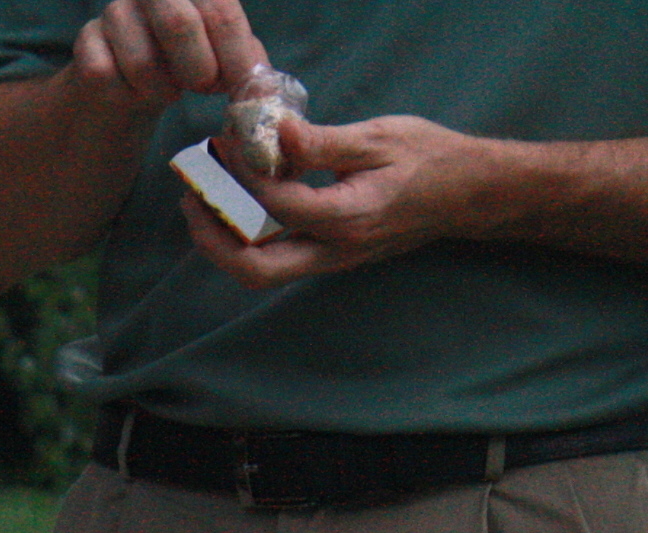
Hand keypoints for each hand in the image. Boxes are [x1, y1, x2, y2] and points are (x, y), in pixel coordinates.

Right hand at [69, 0, 266, 115]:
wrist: (126, 81)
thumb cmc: (181, 63)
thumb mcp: (221, 57)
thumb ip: (244, 63)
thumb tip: (265, 92)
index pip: (220, 11)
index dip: (233, 54)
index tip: (237, 87)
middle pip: (177, 25)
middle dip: (198, 69)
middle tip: (204, 88)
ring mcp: (115, 12)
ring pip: (140, 61)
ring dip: (160, 90)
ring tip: (167, 91)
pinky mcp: (85, 42)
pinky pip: (106, 77)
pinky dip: (126, 97)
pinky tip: (135, 94)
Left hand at [193, 115, 496, 285]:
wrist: (467, 195)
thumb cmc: (430, 160)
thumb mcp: (378, 138)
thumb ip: (320, 142)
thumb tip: (271, 134)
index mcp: (350, 217)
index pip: (276, 206)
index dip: (243, 176)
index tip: (227, 144)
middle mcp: (335, 250)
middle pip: (254, 269)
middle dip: (211, 238)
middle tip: (192, 199)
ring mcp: (331, 261)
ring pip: (260, 272)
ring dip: (222, 244)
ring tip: (203, 204)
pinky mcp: (328, 259)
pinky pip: (275, 260)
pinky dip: (245, 240)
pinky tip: (237, 207)